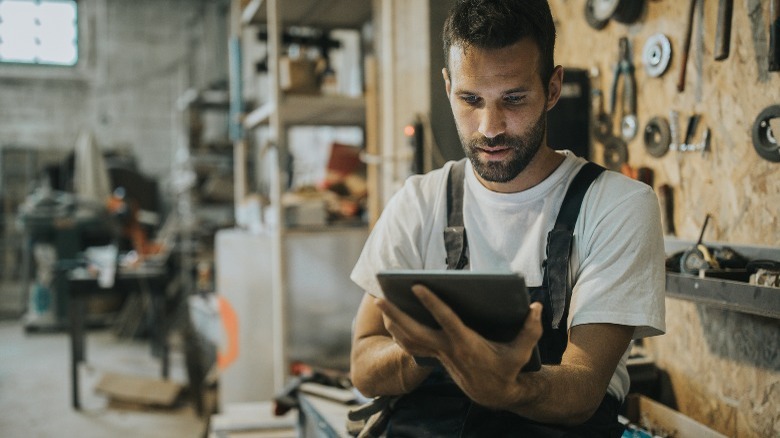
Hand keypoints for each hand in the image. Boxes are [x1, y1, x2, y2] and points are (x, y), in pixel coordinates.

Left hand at [375, 284, 542, 407]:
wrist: (494, 394)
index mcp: (466, 344)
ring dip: (393, 322)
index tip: (418, 286)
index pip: (446, 320)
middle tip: (380, 297)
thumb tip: (536, 306)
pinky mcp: (435, 356)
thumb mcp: (523, 352)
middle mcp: (447, 349)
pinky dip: (398, 332)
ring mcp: (438, 354)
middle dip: (396, 315)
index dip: (432, 303)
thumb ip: (530, 330)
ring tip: (381, 301)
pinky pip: (410, 345)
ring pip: (408, 339)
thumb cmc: (507, 368)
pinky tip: (391, 319)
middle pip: (415, 331)